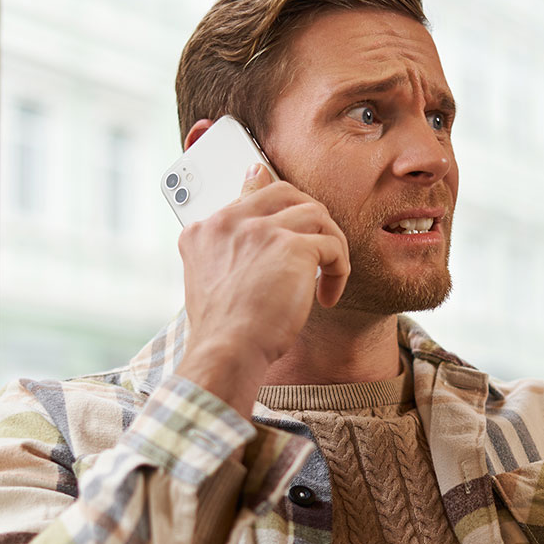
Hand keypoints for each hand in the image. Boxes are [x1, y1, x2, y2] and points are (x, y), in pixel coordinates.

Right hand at [176, 164, 349, 417]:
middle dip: (309, 215)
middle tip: (317, 246)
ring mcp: (261, 230)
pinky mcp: (292, 246)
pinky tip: (327, 296)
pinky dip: (338, 270)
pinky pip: (332, 245)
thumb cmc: (222, 328)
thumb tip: (251, 208)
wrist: (227, 351)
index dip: (277, 207)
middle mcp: (230, 222)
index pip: (249, 194)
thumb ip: (227, 248)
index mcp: (205, 230)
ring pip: (316, 214)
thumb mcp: (210, 280)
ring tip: (327, 276)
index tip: (289, 222)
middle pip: (284, 192)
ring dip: (330, 244)